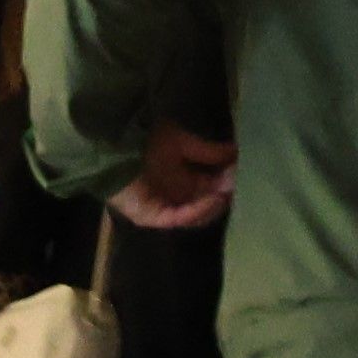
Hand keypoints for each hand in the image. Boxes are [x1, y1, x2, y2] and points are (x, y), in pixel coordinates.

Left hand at [108, 125, 237, 229]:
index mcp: (183, 181)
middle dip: (226, 194)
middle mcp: (176, 197)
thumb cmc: (144, 139)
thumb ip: (209, 151)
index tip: (246, 172)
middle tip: (242, 183)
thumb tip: (239, 152)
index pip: (213, 188)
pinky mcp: (152, 216)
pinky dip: (197, 210)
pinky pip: (179, 218)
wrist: (112, 142)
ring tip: (228, 192)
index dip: (230, 181)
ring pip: (198, 215)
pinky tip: (213, 199)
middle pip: (208, 204)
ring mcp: (164, 208)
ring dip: (215, 205)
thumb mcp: (183, 142)